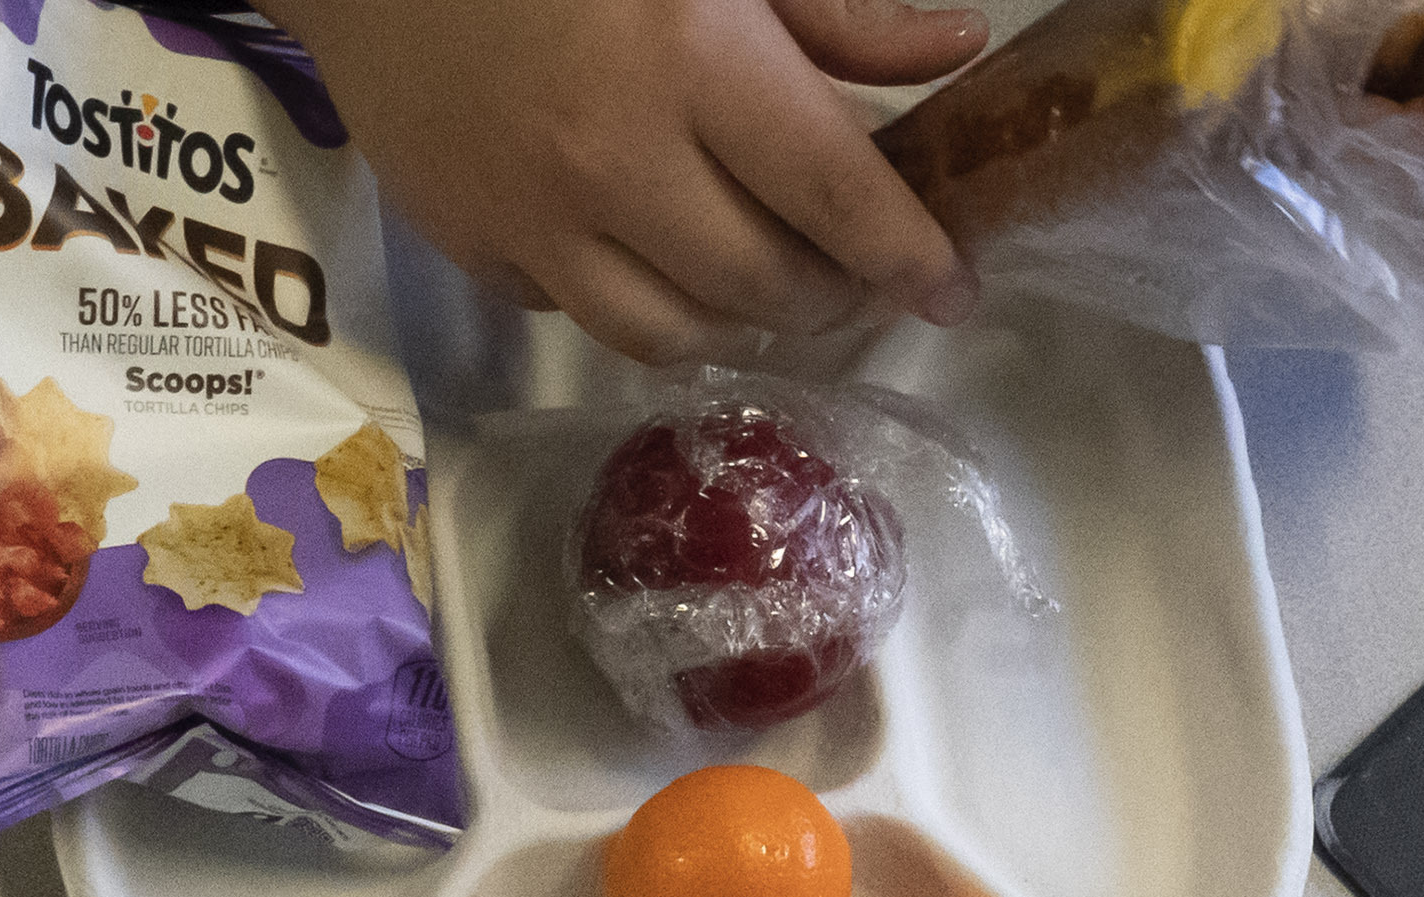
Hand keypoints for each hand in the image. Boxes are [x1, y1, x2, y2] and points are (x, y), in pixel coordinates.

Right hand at [270, 0, 982, 366]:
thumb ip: (832, 8)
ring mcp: (531, 221)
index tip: (950, 288)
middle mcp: (611, 162)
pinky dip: (637, 301)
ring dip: (741, 325)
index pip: (832, 193)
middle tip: (856, 275)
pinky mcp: (472, 250)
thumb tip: (950, 55)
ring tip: (768, 285)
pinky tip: (655, 252)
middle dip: (831, 296)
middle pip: (759, 286)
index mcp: (688, 58)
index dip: (906, 254)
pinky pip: (578, 316)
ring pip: (670, 336)